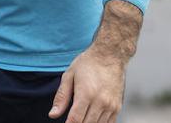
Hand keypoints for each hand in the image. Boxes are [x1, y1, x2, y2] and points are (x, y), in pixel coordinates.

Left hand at [50, 0, 141, 122]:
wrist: (110, 54)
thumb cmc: (89, 63)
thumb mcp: (70, 75)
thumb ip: (61, 97)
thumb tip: (53, 114)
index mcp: (86, 94)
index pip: (75, 120)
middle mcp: (100, 101)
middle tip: (72, 120)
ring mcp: (111, 105)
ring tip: (82, 117)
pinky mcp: (117, 106)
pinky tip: (92, 119)